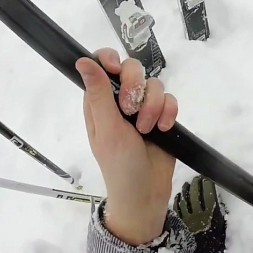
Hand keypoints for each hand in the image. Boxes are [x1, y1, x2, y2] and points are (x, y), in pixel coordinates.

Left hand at [76, 48, 177, 244]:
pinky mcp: (163, 116)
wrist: (146, 192)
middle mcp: (121, 100)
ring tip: (148, 129)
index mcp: (100, 101)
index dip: (111, 60)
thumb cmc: (118, 164)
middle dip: (136, 88)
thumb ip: (98, 94)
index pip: (103, 64)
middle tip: (131, 110)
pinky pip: (170, 99)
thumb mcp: (107, 128)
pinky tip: (163, 129)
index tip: (117, 69)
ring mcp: (143, 108)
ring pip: (155, 85)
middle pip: (133, 69)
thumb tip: (81, 60)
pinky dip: (169, 113)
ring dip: (153, 107)